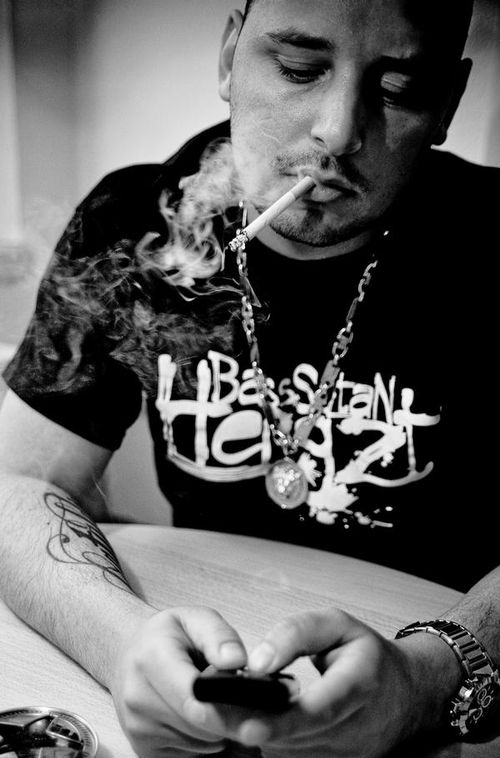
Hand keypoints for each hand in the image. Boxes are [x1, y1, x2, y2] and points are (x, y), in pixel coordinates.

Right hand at [109, 605, 247, 756]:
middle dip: (230, 718)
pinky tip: (201, 716)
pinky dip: (204, 740)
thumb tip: (236, 661)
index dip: (230, 711)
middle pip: (203, 726)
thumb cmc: (169, 635)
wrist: (130, 653)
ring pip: (202, 744)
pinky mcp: (143, 749)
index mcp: (151, 658)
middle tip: (245, 701)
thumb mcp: (196, 618)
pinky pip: (191, 755)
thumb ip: (219, 635)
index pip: (195, 700)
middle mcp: (139, 697)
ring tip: (216, 701)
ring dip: (218, 730)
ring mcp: (138, 728)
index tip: (258, 712)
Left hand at [212, 608, 457, 757]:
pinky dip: (279, 744)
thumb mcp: (335, 624)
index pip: (321, 707)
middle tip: (221, 717)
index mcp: (361, 682)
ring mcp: (353, 753)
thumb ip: (296, 634)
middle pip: (301, 737)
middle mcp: (360, 726)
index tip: (248, 725)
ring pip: (296, 753)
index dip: (284, 719)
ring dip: (267, 738)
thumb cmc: (365, 654)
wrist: (406, 693)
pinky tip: (264, 726)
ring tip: (236, 716)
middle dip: (260, 728)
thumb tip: (258, 662)